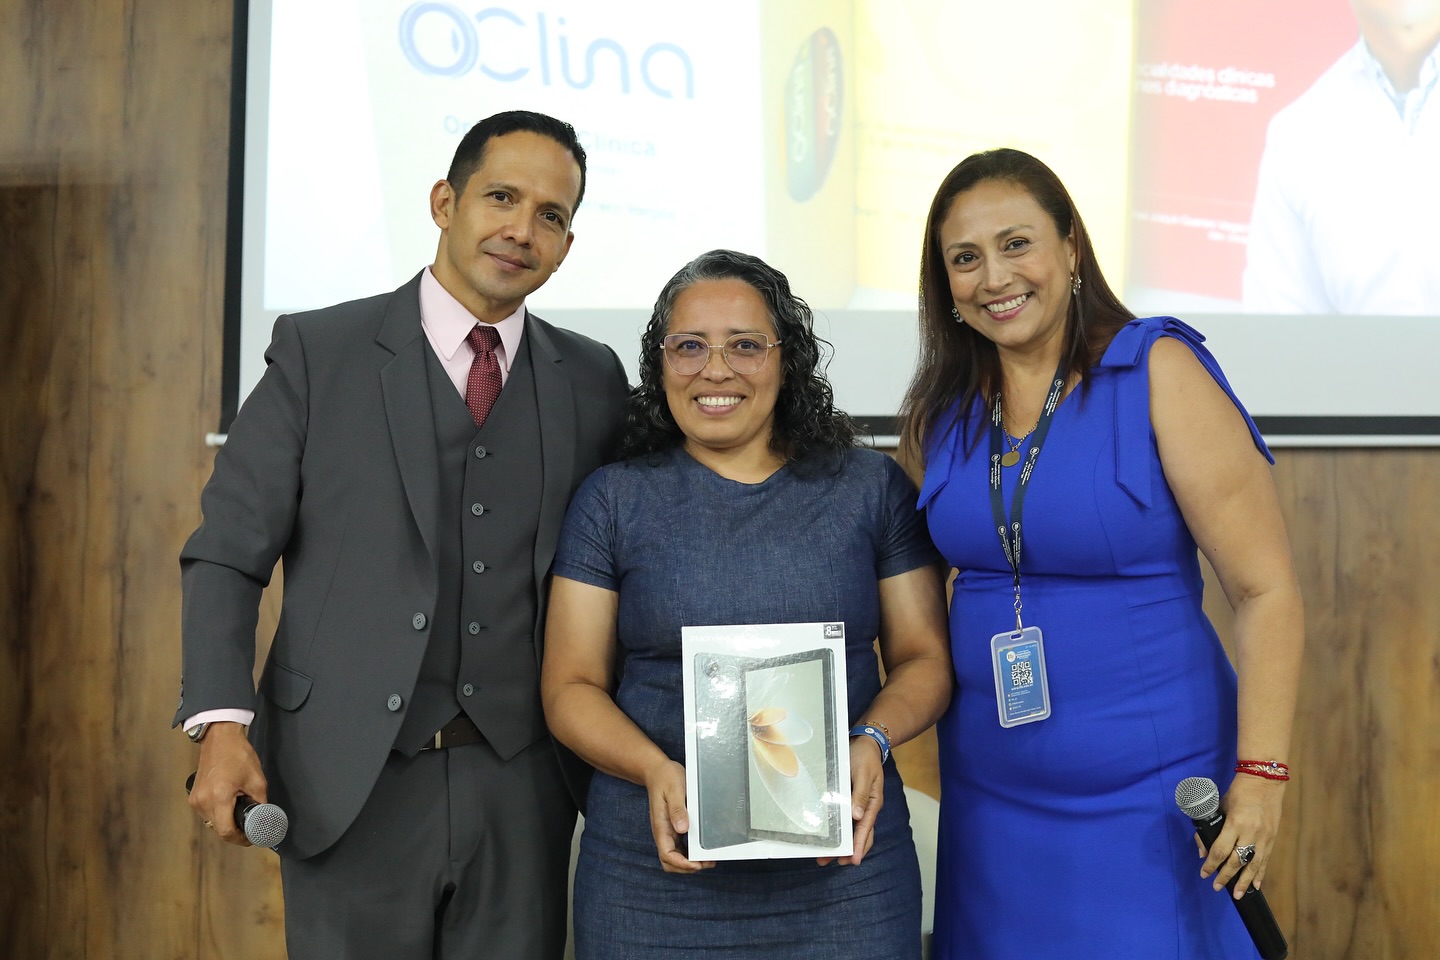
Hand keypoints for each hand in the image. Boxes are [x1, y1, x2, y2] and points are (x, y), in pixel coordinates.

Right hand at [188, 722, 266, 846]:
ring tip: (241, 816)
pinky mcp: (194, 797)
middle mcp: (202, 802)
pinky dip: (219, 815)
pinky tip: (230, 808)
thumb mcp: (257, 780)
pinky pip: (207, 814)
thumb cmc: (239, 756)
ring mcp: (195, 800)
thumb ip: (261, 803)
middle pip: (219, 829)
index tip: (252, 837)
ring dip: (227, 823)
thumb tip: (264, 818)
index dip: (240, 839)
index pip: (226, 831)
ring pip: (212, 823)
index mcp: (218, 798)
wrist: (220, 738)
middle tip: (250, 828)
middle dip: (235, 832)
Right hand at [643, 759, 713, 873]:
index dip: (682, 864)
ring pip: (675, 857)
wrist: (657, 771)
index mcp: (661, 826)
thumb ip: (677, 810)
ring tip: (707, 860)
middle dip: (687, 868)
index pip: (667, 855)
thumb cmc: (665, 778)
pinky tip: (701, 849)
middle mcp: (663, 832)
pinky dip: (689, 853)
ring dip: (689, 863)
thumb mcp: (674, 790)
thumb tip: (682, 829)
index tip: (697, 864)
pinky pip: (679, 848)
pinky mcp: (672, 828)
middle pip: (670, 862)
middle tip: (706, 863)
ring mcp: (667, 831)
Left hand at [819, 737, 883, 866]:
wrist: (864, 744)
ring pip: (852, 831)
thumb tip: (858, 816)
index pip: (866, 828)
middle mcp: (867, 808)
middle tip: (830, 862)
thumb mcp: (864, 773)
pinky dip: (838, 832)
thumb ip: (861, 794)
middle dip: (847, 851)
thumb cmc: (864, 758)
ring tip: (824, 857)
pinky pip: (846, 822)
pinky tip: (828, 838)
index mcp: (873, 803)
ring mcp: (859, 806)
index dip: (858, 845)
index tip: (851, 860)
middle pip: (860, 835)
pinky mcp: (850, 802)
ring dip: (841, 844)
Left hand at [1198, 774, 1285, 895]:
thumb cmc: (1238, 792)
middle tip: (1216, 887)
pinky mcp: (1272, 839)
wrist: (1264, 781)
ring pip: (1253, 865)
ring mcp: (1264, 838)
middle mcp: (1251, 833)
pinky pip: (1265, 861)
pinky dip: (1260, 874)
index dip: (1211, 864)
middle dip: (1225, 876)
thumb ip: (1211, 828)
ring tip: (1237, 895)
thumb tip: (1203, 851)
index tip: (1203, 873)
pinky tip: (1255, 885)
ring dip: (1244, 882)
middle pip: (1236, 861)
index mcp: (1235, 823)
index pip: (1221, 850)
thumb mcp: (1221, 806)